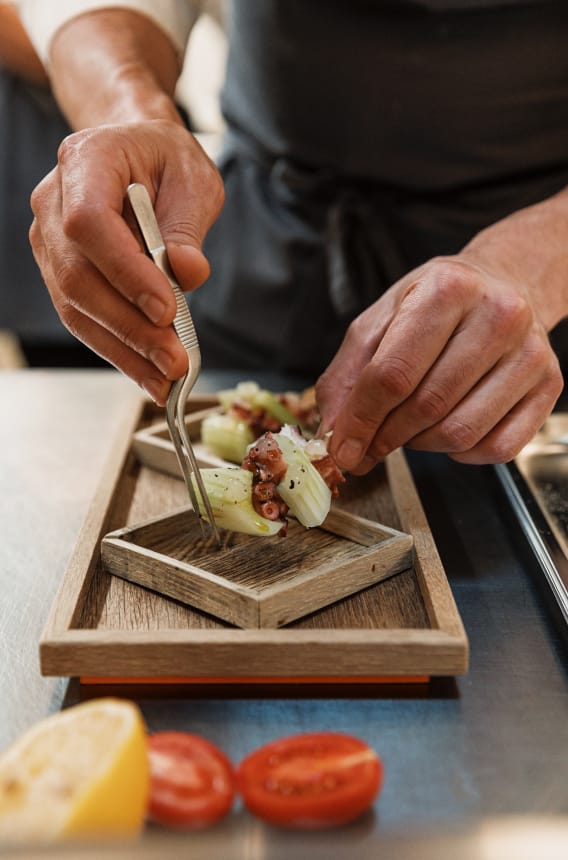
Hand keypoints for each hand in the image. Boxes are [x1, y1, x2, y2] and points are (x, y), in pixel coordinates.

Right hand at [29, 119, 223, 403]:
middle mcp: (54, 203)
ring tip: (165, 378)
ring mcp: (50, 241)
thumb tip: (188, 272)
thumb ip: (188, 227)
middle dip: (129, 326)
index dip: (125, 271)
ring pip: (76, 306)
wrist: (138, 155)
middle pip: (79, 276)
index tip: (167, 308)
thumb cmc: (166, 162)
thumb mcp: (193, 180)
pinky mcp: (61, 273)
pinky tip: (148, 373)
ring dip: (123, 349)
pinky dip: (117, 349)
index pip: (89, 223)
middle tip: (173, 360)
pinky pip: (83, 317)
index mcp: (86, 161)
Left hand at [316, 255, 562, 469]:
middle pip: (427, 406)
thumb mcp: (381, 319)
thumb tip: (335, 434)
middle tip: (369, 445)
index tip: (343, 449)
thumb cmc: (437, 304)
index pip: (393, 374)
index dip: (361, 420)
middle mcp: (498, 315)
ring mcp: (530, 352)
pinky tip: (448, 430)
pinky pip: (498, 447)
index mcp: (447, 289)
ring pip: (461, 432)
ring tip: (409, 428)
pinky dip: (462, 454)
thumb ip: (348, 375)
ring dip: (421, 445)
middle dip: (386, 437)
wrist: (504, 283)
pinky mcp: (550, 384)